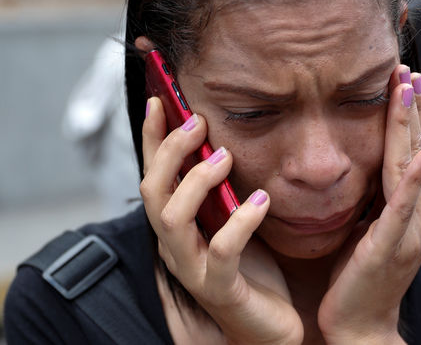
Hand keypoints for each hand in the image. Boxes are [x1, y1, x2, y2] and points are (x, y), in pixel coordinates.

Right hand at [141, 96, 303, 344]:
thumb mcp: (234, 216)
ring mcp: (193, 268)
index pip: (154, 173)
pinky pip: (221, 253)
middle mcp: (175, 245)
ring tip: (224, 157)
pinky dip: (240, 223)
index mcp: (178, 223)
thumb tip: (226, 136)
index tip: (162, 98)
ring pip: (172, 220)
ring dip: (195, 182)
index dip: (154, 136)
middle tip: (198, 123)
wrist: (268, 327)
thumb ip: (225, 184)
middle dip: (170, 152)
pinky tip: (262, 201)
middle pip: (152, 191)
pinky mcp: (220, 290)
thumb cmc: (252, 267)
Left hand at [317, 66, 420, 343]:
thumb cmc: (360, 273)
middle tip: (407, 68)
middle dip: (412, 106)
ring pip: (412, 166)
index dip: (412, 112)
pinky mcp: (392, 246)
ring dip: (413, 125)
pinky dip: (417, 177)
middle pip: (417, 148)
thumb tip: (368, 156)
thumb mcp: (369, 222)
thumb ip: (376, 192)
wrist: (359, 326)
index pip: (415, 148)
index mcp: (415, 205)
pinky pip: (404, 206)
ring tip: (410, 89)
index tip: (405, 75)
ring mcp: (410, 229)